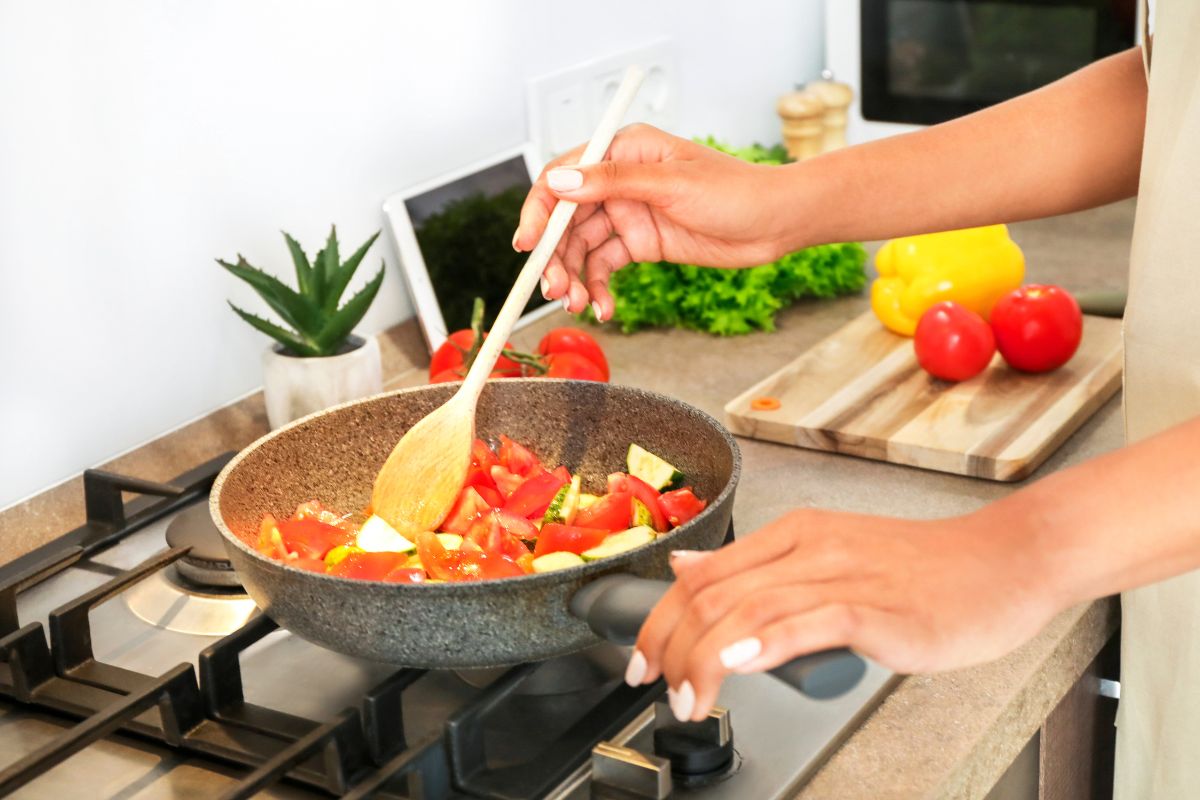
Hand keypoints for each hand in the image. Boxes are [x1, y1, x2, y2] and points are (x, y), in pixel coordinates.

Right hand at [514, 124, 792, 319]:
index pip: (563, 178)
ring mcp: (629, 213)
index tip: (527, 244)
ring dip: (574, 278)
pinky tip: (605, 308)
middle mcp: (619, 180)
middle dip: (555, 256)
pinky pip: (606, 267)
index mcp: (623, 150)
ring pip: (582, 248)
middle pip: (566, 219)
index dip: (540, 211)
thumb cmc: (735, 191)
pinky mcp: (641, 243)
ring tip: (578, 305)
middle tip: (554, 290)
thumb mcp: (671, 184)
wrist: (776, 224)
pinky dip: (599, 289)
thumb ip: (614, 182)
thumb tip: (561, 182)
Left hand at [627, 506, 1060, 721]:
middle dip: (670, 645)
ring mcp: (845, 575)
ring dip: (705, 658)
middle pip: (713, 592)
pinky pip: (810, 620)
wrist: (1006, 562)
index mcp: (794, 532)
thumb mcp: (828, 552)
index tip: (641, 658)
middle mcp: (810, 545)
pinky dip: (766, 641)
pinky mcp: (880, 608)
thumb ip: (757, 565)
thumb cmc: (924, 569)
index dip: (659, 617)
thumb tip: (689, 568)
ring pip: (750, 608)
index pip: (702, 573)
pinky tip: (738, 663)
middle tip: (655, 687)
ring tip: (688, 698)